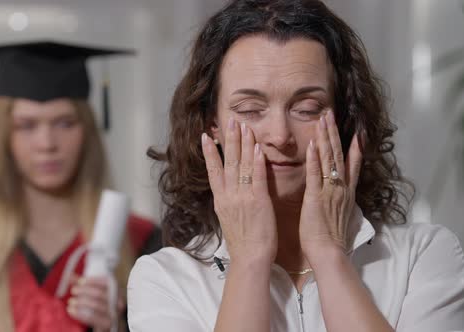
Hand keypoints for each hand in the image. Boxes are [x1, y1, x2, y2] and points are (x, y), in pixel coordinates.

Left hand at [67, 276, 122, 331]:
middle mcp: (118, 302)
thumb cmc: (100, 304)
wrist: (108, 322)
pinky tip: (71, 310)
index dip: (92, 281)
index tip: (80, 281)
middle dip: (85, 291)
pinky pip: (93, 319)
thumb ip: (84, 285)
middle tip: (73, 290)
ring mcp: (114, 314)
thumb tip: (70, 276)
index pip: (106, 282)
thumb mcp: (94, 292)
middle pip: (100, 294)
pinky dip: (80, 314)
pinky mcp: (107, 324)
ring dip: (81, 302)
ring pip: (97, 306)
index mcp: (116, 291)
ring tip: (71, 301)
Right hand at [202, 118, 276, 264]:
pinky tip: (257, 147)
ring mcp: (242, 197)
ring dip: (243, 144)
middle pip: (227, 162)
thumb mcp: (227, 219)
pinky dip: (257, 161)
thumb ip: (228, 201)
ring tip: (243, 126)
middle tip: (229, 121)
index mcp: (220, 200)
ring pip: (241, 165)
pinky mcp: (258, 201)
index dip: (209, 152)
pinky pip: (257, 177)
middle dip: (228, 140)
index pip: (212, 170)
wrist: (249, 258)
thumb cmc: (242, 242)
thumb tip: (226, 190)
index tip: (206, 135)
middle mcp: (228, 195)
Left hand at [299, 110, 362, 259]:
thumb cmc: (330, 239)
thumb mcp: (339, 215)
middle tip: (330, 114)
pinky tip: (313, 143)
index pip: (353, 165)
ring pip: (329, 159)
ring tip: (322, 119)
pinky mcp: (317, 197)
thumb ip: (339, 201)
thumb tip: (338, 194)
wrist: (329, 253)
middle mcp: (341, 189)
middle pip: (340, 155)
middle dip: (334, 133)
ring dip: (325, 137)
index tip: (357, 132)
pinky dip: (315, 158)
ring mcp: (330, 191)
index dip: (355, 147)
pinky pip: (316, 174)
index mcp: (346, 193)